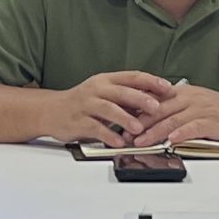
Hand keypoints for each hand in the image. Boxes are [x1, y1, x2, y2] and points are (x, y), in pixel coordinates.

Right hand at [43, 71, 173, 148]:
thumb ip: (126, 97)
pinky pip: (95, 128)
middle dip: (140, 99)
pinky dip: (108, 135)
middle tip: (156, 108)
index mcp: (106, 80)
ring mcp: (86, 105)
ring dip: (125, 119)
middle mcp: (96, 90)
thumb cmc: (82, 103)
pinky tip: (119, 142)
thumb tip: (155, 100)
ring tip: (139, 129)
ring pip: (108, 109)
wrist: (50, 110)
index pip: (132, 77)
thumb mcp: (104, 94)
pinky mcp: (78, 122)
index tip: (168, 88)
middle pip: (121, 92)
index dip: (151, 82)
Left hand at [134, 84, 218, 147]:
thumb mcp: (193, 103)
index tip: (122, 121)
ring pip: (173, 120)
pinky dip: (182, 133)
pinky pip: (194, 127)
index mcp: (182, 92)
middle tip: (126, 134)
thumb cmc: (218, 111)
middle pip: (160, 109)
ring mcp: (200, 109)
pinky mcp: (212, 122)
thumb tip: (148, 117)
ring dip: (155, 131)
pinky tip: (172, 140)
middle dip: (140, 122)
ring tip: (142, 141)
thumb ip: (172, 108)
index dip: (137, 110)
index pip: (155, 99)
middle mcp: (189, 98)